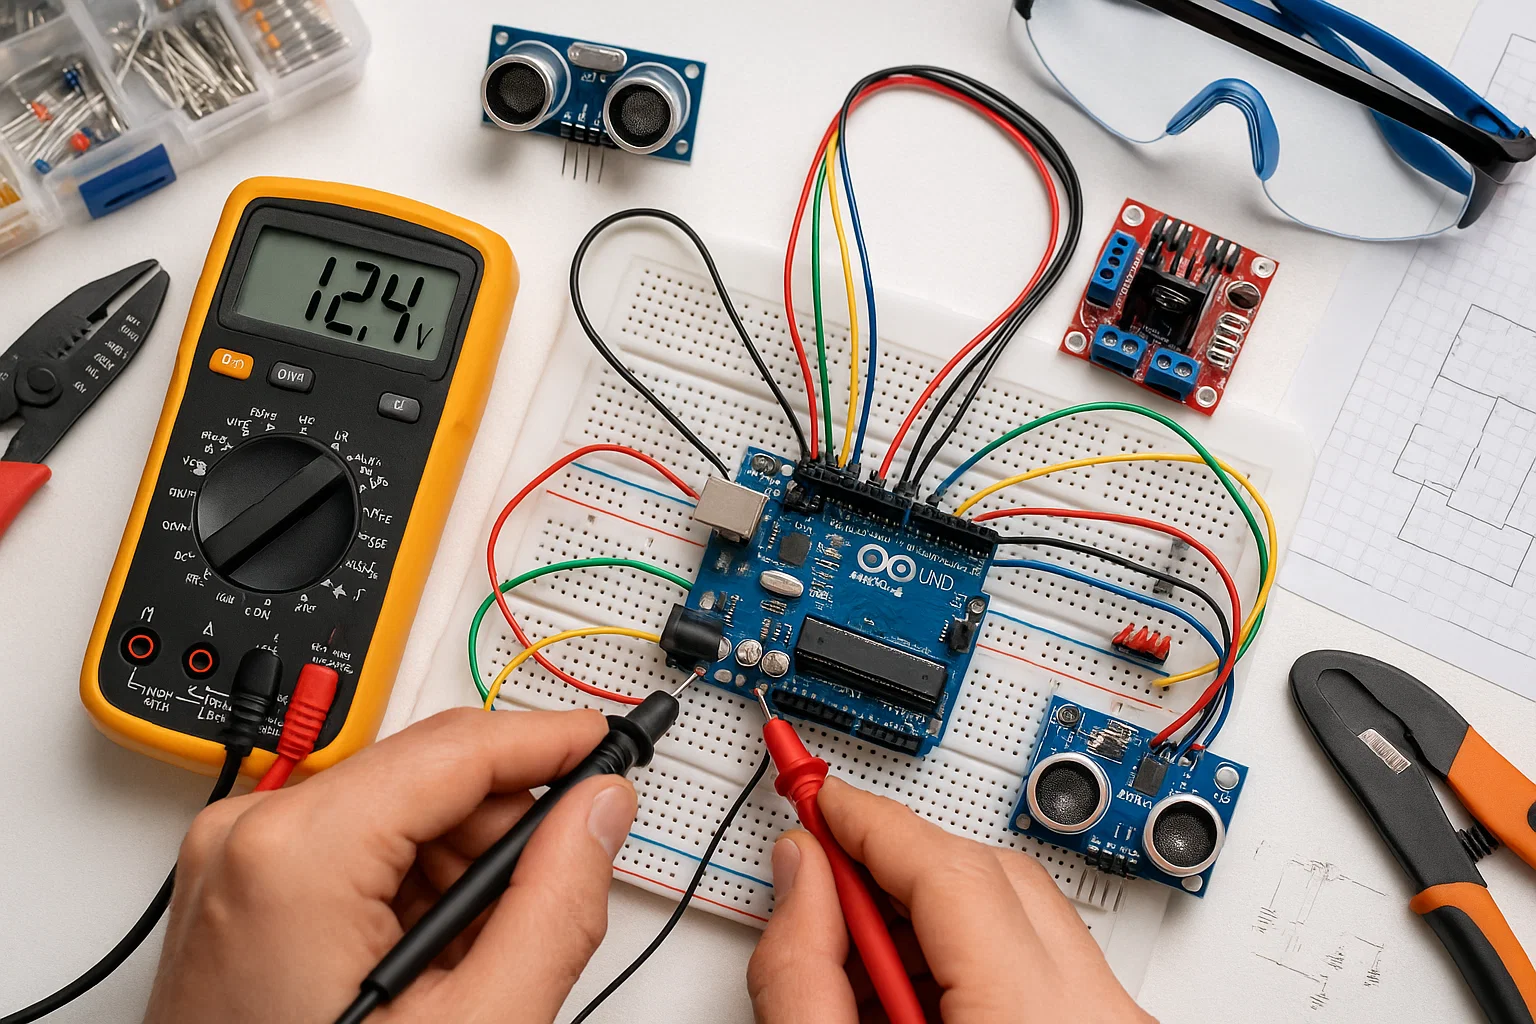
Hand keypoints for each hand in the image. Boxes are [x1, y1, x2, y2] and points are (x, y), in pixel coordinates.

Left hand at [145, 708, 636, 1023]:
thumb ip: (553, 906)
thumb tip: (597, 811)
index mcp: (295, 856)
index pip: (458, 749)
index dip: (553, 743)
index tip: (610, 750)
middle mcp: (249, 836)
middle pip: (429, 774)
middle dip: (503, 834)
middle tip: (541, 907)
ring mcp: (236, 862)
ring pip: (401, 810)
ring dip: (459, 871)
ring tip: (467, 967)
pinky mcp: (240, 889)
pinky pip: (359, 847)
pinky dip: (413, 891)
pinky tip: (426, 965)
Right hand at [747, 777, 1154, 1022]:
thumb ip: (804, 974)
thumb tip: (801, 872)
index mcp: (1034, 1022)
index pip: (948, 869)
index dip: (866, 820)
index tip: (813, 793)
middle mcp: (1097, 1018)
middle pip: (990, 876)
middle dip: (891, 866)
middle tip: (818, 876)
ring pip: (1018, 914)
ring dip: (927, 918)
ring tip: (861, 973)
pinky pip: (1043, 963)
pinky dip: (969, 960)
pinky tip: (912, 999)